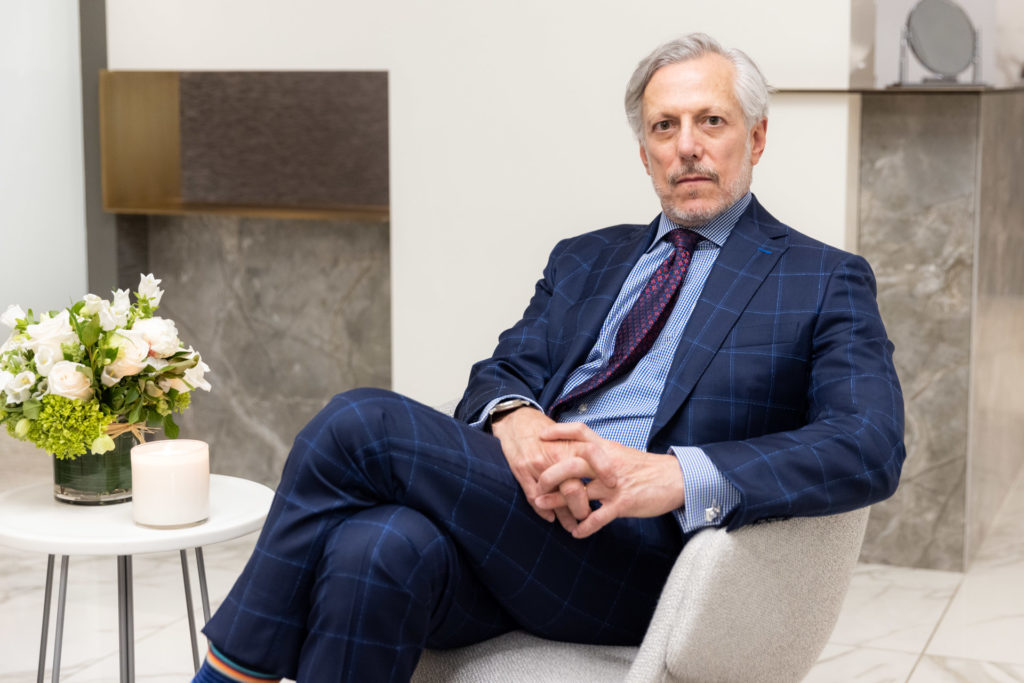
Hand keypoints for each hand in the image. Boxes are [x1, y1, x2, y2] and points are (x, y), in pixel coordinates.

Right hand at [490, 407, 595, 530]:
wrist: (516, 421)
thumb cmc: (546, 430)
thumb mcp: (567, 435)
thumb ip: (584, 452)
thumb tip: (606, 473)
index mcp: (569, 443)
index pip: (593, 454)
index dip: (605, 469)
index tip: (613, 484)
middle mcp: (554, 455)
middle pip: (573, 488)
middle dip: (582, 508)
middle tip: (588, 515)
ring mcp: (537, 465)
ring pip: (554, 499)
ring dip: (565, 517)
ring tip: (573, 526)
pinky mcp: (521, 472)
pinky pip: (534, 498)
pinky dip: (544, 512)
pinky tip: (552, 518)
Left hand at [534, 422, 684, 538]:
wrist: (677, 479)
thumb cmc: (648, 468)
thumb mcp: (622, 454)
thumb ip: (602, 454)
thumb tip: (583, 454)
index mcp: (607, 448)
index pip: (581, 433)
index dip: (560, 432)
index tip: (540, 436)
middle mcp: (608, 464)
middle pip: (572, 464)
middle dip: (550, 475)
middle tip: (537, 484)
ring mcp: (615, 484)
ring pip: (580, 492)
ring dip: (558, 502)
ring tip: (542, 507)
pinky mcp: (623, 503)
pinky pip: (598, 517)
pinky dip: (585, 526)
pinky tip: (576, 533)